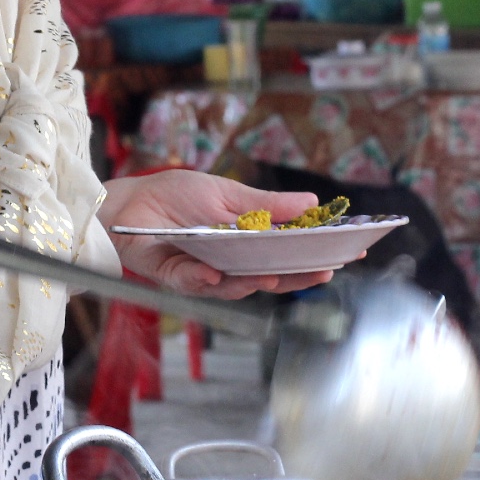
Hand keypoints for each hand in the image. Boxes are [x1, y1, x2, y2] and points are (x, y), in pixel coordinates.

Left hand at [101, 169, 344, 298]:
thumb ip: (266, 205)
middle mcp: (232, 263)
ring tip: (273, 275)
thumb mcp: (227, 193)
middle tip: (324, 272)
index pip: (289, 253)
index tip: (349, 251)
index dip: (317, 255)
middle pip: (272, 276)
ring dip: (255, 281)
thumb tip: (312, 200)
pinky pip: (195, 284)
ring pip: (238, 286)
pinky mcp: (178, 280)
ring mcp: (207, 274)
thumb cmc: (176, 196)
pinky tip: (214, 274)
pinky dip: (204, 280)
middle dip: (299, 276)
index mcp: (248, 241)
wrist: (129, 204)